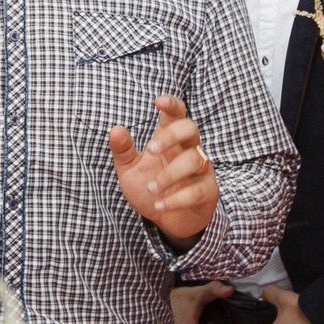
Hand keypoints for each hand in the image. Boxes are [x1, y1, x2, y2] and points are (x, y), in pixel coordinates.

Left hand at [110, 96, 217, 241]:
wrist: (166, 221)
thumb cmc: (149, 188)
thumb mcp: (130, 170)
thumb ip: (123, 151)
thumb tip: (115, 130)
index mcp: (169, 139)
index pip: (176, 114)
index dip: (171, 104)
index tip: (158, 101)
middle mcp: (188, 149)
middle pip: (190, 128)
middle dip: (171, 136)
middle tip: (151, 150)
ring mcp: (201, 169)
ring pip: (194, 160)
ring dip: (169, 175)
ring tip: (151, 189)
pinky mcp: (208, 191)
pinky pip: (197, 190)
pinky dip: (176, 199)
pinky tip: (159, 206)